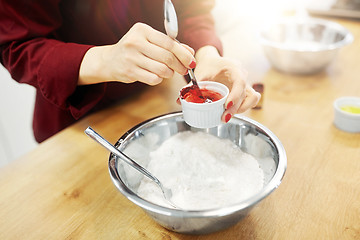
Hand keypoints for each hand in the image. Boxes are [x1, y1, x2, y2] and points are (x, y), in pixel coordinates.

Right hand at [79, 23, 195, 85]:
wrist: (110, 60)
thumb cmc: (134, 49)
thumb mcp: (150, 41)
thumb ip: (170, 45)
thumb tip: (190, 52)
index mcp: (142, 30)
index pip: (169, 43)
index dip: (183, 54)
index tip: (191, 61)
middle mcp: (135, 42)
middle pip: (167, 57)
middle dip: (179, 66)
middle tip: (184, 70)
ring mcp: (131, 57)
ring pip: (162, 69)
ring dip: (169, 73)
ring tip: (169, 72)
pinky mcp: (130, 72)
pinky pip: (153, 79)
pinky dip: (159, 79)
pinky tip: (157, 76)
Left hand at [194, 46, 259, 122]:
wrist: (213, 62)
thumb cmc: (208, 66)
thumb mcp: (200, 74)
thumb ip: (191, 87)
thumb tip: (179, 100)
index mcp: (234, 68)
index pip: (240, 82)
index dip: (236, 94)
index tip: (227, 105)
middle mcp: (243, 76)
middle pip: (246, 94)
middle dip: (236, 108)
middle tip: (223, 118)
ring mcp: (245, 84)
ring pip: (252, 99)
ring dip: (241, 109)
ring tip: (225, 117)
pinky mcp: (244, 92)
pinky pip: (249, 101)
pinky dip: (242, 108)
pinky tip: (230, 113)